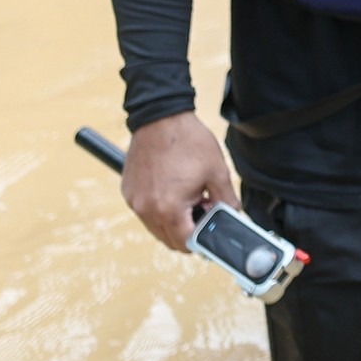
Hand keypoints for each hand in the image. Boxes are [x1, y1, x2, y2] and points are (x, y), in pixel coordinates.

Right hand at [122, 112, 236, 250]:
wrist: (160, 117)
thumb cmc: (188, 142)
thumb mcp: (217, 172)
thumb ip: (227, 201)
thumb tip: (232, 217)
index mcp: (169, 208)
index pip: (185, 243)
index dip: (202, 241)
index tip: (210, 233)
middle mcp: (146, 209)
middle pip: (169, 239)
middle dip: (188, 232)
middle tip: (202, 211)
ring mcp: (134, 202)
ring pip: (156, 228)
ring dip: (173, 222)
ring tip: (189, 197)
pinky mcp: (128, 193)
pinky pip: (145, 212)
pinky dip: (159, 210)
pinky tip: (173, 191)